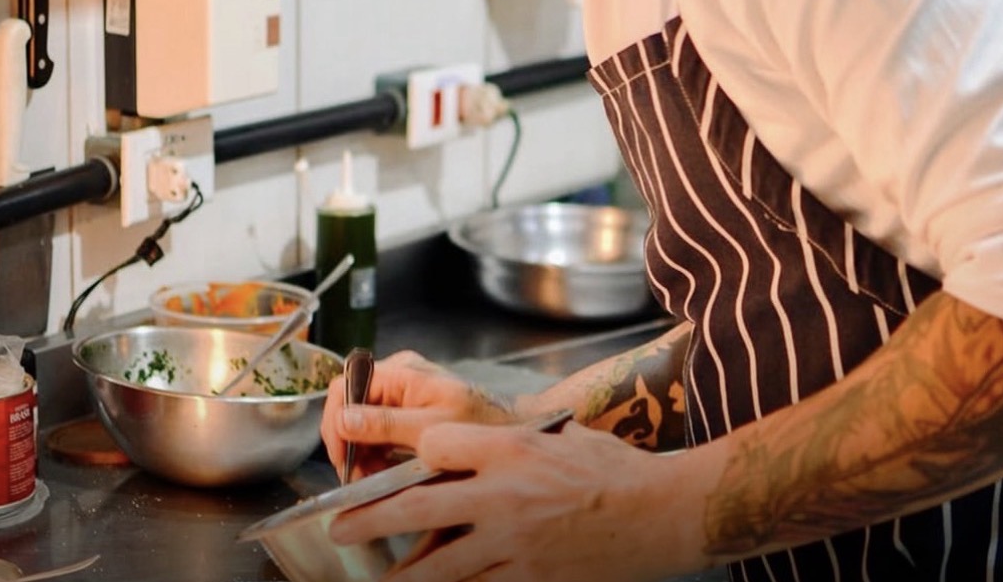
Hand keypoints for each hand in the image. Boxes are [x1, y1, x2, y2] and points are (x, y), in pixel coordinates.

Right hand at [321, 350, 524, 478]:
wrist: (513, 428)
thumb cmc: (481, 423)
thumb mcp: (430, 428)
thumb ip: (386, 424)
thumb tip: (344, 420)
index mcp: (401, 372)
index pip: (345, 386)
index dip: (335, 423)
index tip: (343, 458)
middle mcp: (398, 375)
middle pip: (349, 404)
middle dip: (349, 443)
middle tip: (359, 476)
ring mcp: (402, 390)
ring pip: (360, 419)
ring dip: (361, 451)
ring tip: (374, 477)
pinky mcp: (407, 407)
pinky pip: (377, 428)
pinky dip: (375, 451)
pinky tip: (385, 469)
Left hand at [328, 419, 697, 581]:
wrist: (664, 514)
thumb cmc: (614, 469)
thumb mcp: (560, 435)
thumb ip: (512, 443)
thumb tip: (472, 449)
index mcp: (512, 448)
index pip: (435, 445)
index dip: (409, 449)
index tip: (393, 455)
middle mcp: (504, 495)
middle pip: (418, 505)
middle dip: (370, 517)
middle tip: (338, 526)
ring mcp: (515, 544)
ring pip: (439, 564)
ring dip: (401, 574)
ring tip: (378, 581)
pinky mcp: (531, 579)